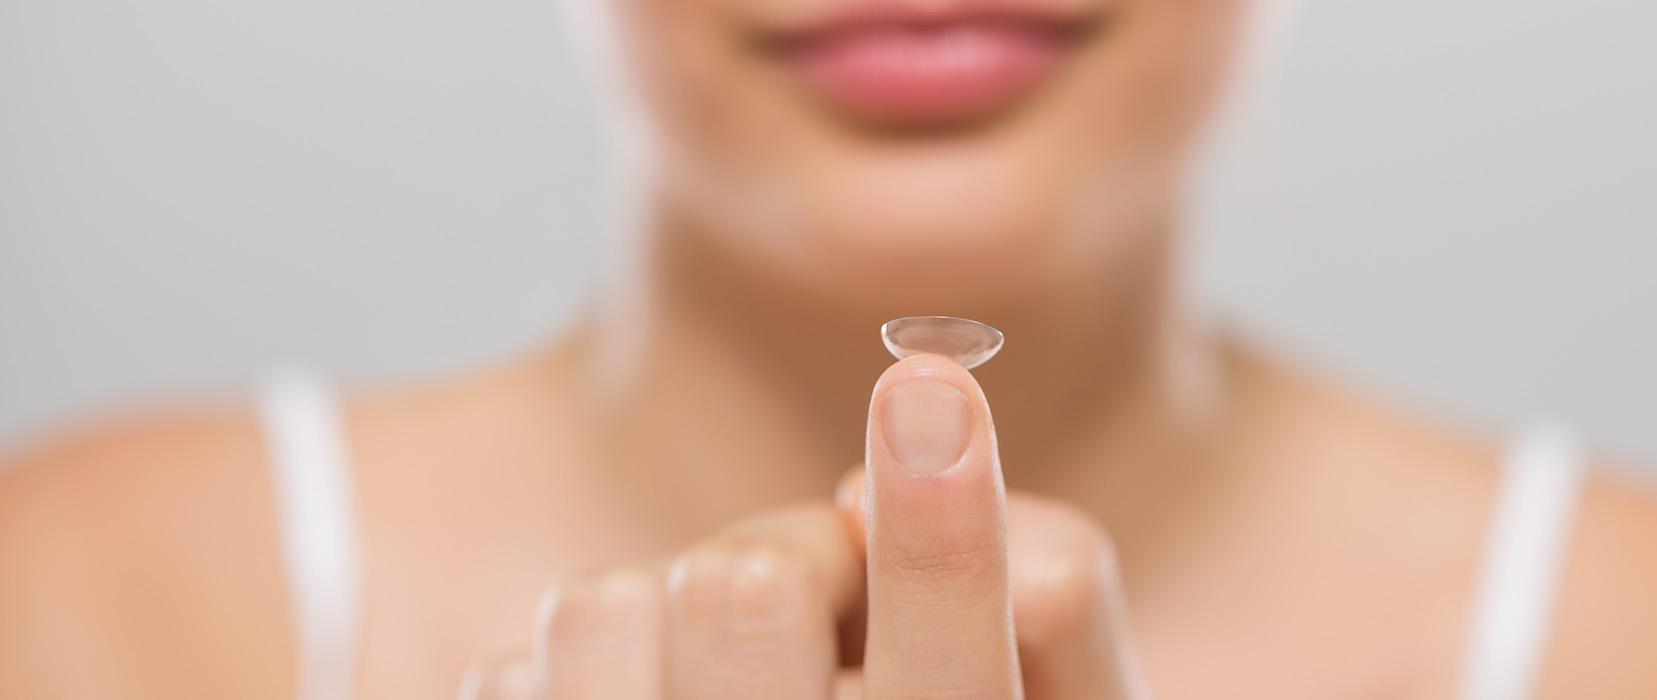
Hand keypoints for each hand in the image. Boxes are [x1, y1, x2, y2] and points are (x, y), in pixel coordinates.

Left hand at [461, 354, 1151, 698]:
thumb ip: (1047, 608)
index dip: (943, 518)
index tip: (927, 387)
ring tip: (718, 679)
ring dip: (667, 610)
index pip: (956, 653)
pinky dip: (583, 677)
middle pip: (745, 590)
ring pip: (608, 606)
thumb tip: (879, 481)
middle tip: (819, 600)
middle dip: (790, 551)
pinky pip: (512, 675)